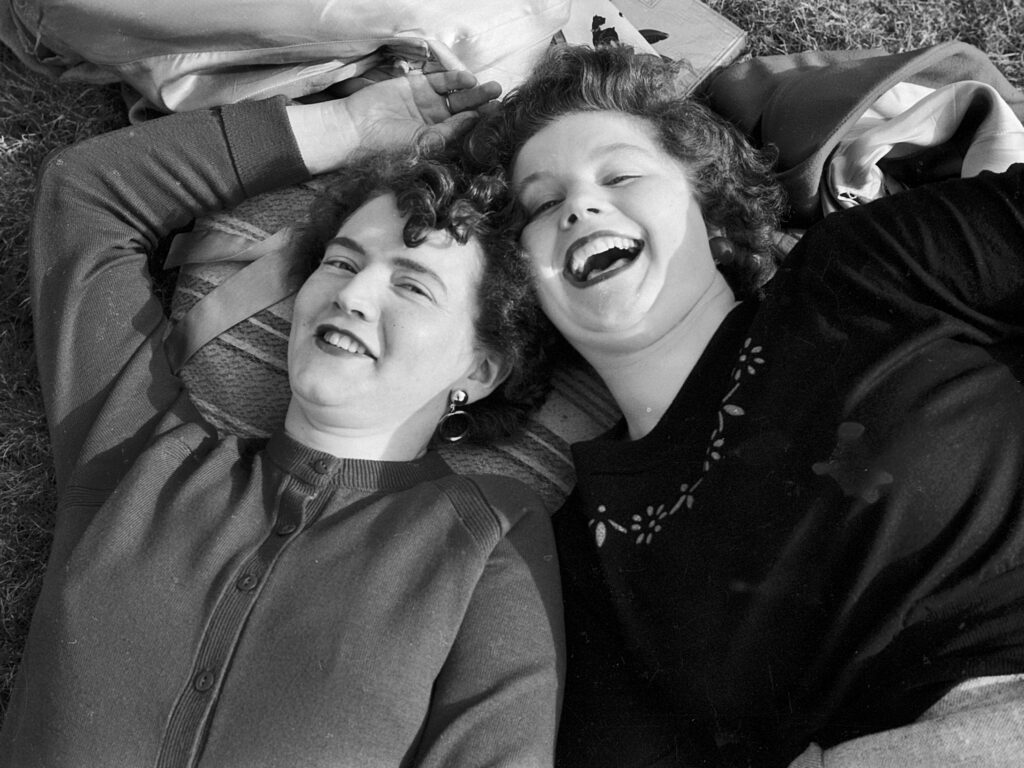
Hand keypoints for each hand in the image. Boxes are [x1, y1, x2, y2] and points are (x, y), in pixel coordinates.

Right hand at [287, 71, 501, 174]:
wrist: (356, 129)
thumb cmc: (387, 146)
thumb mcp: (423, 145)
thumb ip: (449, 133)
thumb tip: (473, 120)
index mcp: (438, 141)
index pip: (465, 132)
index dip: (482, 125)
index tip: (500, 120)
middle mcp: (434, 123)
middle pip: (465, 112)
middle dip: (483, 106)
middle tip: (501, 99)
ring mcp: (426, 104)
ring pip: (456, 96)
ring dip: (474, 92)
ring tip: (492, 88)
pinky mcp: (416, 87)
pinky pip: (440, 81)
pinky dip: (454, 79)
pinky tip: (469, 80)